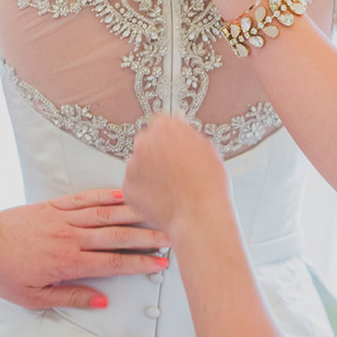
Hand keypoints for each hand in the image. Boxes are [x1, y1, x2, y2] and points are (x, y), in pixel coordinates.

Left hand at [0, 189, 170, 308]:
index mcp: (67, 262)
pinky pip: (85, 199)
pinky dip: (106, 195)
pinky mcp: (53, 205)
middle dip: (147, 236)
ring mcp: (62, 217)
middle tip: (171, 237)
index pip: (113, 262)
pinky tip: (124, 195)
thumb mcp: (34, 298)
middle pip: (117, 236)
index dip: (140, 263)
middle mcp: (70, 237)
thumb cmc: (2, 273)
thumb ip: (71, 297)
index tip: (160, 263)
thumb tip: (102, 299)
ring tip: (157, 214)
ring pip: (106, 214)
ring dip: (134, 214)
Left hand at [123, 114, 228, 233]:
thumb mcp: (207, 148)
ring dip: (150, 171)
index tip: (172, 142)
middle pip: (146, 140)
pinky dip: (144, 189)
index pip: (160, 121)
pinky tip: (162, 196)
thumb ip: (187, 133)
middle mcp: (144, 142)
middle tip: (173, 167)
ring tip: (170, 186)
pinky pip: (134, 183)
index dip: (168, 134)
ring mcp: (133, 165)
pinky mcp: (127, 186)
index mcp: (166, 127)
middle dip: (157, 151)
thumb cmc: (209, 185)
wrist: (200, 215)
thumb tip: (180, 125)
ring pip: (139, 163)